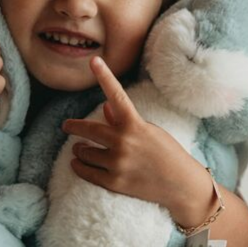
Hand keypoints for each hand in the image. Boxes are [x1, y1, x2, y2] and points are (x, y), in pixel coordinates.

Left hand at [61, 56, 205, 210]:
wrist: (181, 185)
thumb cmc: (167, 154)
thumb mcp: (149, 132)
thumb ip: (124, 121)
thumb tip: (105, 107)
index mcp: (135, 124)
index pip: (116, 95)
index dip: (104, 76)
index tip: (94, 60)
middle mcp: (124, 142)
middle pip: (88, 129)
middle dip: (73, 127)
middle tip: (66, 126)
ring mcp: (118, 163)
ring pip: (85, 153)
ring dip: (78, 150)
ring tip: (78, 148)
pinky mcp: (114, 182)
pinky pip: (86, 172)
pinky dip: (78, 166)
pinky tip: (76, 163)